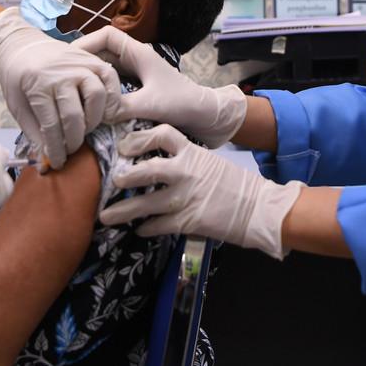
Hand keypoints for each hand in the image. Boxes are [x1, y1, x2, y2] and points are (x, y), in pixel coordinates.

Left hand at [0, 7, 122, 168]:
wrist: (20, 45)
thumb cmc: (16, 78)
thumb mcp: (16, 105)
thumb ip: (33, 132)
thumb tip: (45, 160)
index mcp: (37, 86)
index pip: (51, 127)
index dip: (55, 150)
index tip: (57, 163)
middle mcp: (61, 74)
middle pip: (75, 116)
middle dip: (73, 140)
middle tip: (70, 149)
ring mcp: (79, 64)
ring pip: (97, 96)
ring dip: (93, 119)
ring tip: (84, 128)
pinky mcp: (91, 58)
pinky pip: (109, 78)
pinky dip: (111, 96)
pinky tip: (102, 110)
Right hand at [72, 27, 246, 147]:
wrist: (206, 116)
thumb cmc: (184, 104)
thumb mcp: (152, 105)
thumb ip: (122, 107)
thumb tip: (93, 113)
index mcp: (139, 53)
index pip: (106, 36)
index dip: (85, 43)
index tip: (67, 58)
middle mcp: (134, 60)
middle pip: (100, 52)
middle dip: (81, 62)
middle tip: (61, 77)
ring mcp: (134, 74)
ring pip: (104, 69)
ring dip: (89, 78)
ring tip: (69, 90)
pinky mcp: (135, 89)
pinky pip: (110, 85)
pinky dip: (98, 91)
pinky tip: (86, 104)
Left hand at [98, 125, 302, 258]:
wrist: (258, 208)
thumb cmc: (234, 184)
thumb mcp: (209, 161)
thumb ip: (185, 159)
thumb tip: (157, 163)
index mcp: (192, 151)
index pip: (161, 134)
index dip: (140, 138)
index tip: (125, 146)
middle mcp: (185, 171)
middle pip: (146, 169)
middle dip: (126, 177)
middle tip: (113, 181)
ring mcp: (184, 197)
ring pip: (145, 204)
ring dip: (123, 211)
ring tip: (106, 217)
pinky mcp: (187, 221)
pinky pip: (158, 225)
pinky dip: (146, 228)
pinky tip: (140, 230)